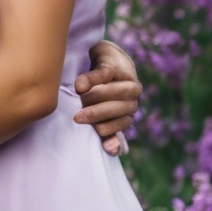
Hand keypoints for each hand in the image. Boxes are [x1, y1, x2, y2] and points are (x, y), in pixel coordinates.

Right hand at [73, 40, 141, 154]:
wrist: (109, 59)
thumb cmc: (103, 91)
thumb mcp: (105, 112)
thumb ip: (107, 131)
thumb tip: (111, 151)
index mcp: (130, 111)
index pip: (120, 124)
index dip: (105, 127)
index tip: (89, 128)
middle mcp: (134, 97)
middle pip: (117, 108)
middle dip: (97, 114)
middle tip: (78, 117)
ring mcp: (127, 80)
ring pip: (113, 92)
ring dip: (94, 97)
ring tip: (78, 101)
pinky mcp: (114, 65)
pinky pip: (104, 74)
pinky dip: (90, 80)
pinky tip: (79, 86)